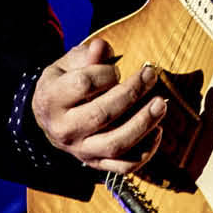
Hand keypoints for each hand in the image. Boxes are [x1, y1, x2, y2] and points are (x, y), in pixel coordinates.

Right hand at [32, 36, 165, 173]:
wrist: (51, 118)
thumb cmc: (66, 84)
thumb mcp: (69, 65)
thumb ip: (87, 55)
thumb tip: (101, 47)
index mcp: (51, 100)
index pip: (83, 84)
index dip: (106, 72)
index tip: (115, 69)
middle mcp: (63, 130)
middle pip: (101, 114)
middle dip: (132, 93)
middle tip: (150, 75)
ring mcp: (80, 150)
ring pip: (115, 144)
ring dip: (143, 124)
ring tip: (161, 104)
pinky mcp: (97, 163)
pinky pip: (124, 165)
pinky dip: (145, 152)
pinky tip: (157, 130)